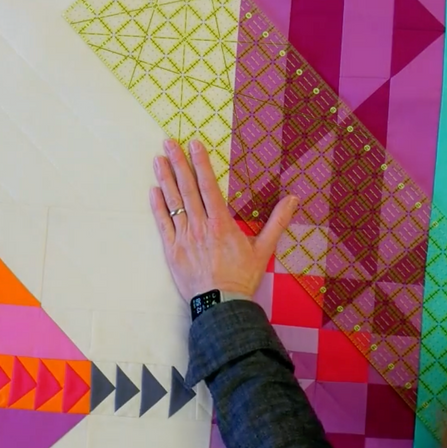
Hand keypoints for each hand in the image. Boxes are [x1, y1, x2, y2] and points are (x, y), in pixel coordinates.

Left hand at [149, 138, 297, 302]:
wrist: (222, 305)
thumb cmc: (242, 277)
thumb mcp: (264, 249)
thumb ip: (277, 221)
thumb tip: (293, 199)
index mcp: (221, 223)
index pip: (209, 185)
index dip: (201, 163)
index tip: (194, 144)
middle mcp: (200, 226)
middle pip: (187, 188)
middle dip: (178, 163)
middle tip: (168, 142)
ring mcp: (184, 237)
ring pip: (173, 202)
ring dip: (165, 179)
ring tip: (158, 159)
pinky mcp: (172, 250)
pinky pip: (162, 224)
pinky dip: (157, 207)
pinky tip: (153, 190)